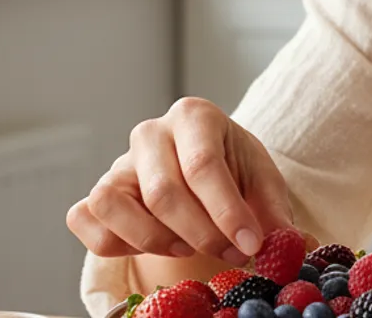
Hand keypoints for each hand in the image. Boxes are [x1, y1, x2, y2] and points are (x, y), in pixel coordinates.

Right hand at [66, 97, 297, 265]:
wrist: (205, 173)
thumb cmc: (234, 172)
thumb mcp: (263, 182)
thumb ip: (274, 212)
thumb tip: (287, 244)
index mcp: (195, 116)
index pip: (202, 165)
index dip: (227, 212)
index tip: (251, 244)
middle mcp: (150, 133)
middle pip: (163, 192)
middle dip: (201, 234)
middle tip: (232, 254)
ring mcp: (117, 163)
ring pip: (113, 204)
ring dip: (154, 239)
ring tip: (187, 248)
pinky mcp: (96, 193)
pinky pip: (85, 220)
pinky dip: (113, 243)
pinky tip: (150, 246)